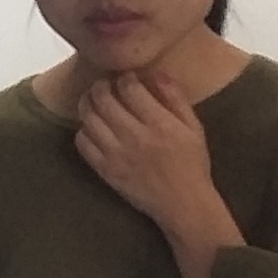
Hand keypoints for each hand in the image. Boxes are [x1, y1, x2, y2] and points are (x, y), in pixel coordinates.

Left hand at [72, 71, 240, 277]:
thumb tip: (156, 73)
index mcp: (159, 124)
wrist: (183, 205)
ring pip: (89, 118)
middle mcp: (134, 137)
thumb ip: (175, 98)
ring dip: (88, 104)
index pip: (130, 88)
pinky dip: (84, 130)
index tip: (127, 78)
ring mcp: (116, 155)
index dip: (125, 77)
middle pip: (103, 99)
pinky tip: (93, 128)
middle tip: (105, 85)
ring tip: (94, 101)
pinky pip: (83, 143)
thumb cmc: (192, 164)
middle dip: (101, 85)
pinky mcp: (105, 170)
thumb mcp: (193, 127)